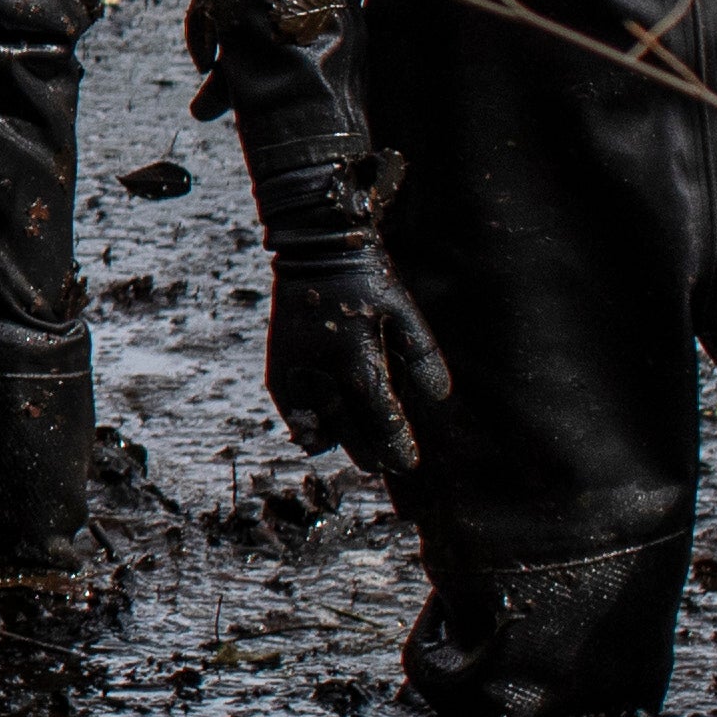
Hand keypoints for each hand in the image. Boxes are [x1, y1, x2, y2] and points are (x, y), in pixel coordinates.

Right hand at [258, 150, 451, 473]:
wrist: (316, 251)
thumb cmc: (367, 280)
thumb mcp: (405, 312)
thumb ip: (422, 356)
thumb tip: (438, 398)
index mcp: (357, 356)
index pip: (379, 414)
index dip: (395, 443)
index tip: (407, 462)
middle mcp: (322, 369)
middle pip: (348, 427)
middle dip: (369, 451)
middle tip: (386, 466)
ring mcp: (295, 368)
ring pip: (315, 424)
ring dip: (337, 442)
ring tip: (356, 453)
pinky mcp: (278, 365)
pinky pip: (290, 409)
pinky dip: (304, 426)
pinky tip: (319, 437)